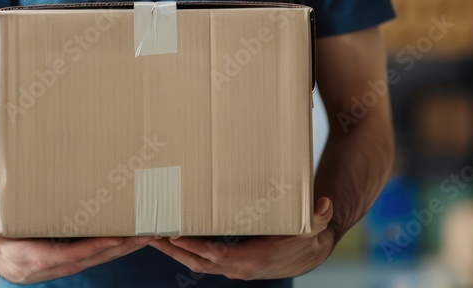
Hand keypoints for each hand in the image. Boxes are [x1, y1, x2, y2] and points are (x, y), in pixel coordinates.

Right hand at [0, 188, 151, 282]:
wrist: (2, 258)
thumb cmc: (0, 239)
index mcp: (37, 261)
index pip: (72, 256)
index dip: (94, 248)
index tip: (115, 237)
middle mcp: (57, 267)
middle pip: (95, 258)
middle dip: (122, 247)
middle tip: (146, 232)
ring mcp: (69, 265)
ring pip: (103, 258)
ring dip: (127, 248)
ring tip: (152, 233)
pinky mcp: (77, 261)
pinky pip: (101, 255)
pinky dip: (120, 247)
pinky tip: (137, 237)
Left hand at [150, 197, 336, 279]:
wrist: (308, 255)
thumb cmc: (306, 237)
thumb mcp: (313, 227)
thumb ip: (318, 217)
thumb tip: (322, 205)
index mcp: (252, 260)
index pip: (215, 256)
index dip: (193, 247)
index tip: (173, 236)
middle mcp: (237, 268)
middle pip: (196, 262)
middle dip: (172, 249)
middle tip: (150, 233)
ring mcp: (231, 267)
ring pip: (195, 262)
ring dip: (172, 250)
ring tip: (151, 234)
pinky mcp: (228, 263)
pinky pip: (201, 259)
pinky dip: (183, 249)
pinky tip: (169, 236)